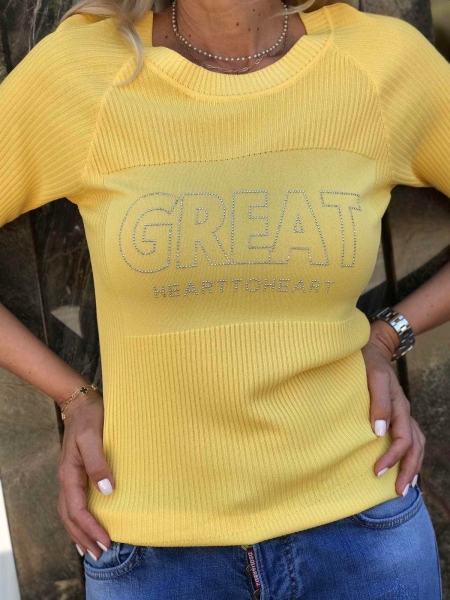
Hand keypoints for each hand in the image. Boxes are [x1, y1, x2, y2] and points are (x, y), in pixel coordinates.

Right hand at [56, 390, 113, 559]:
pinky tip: (86, 522)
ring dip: (79, 531)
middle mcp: (66, 479)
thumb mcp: (94, 437)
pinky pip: (73, 503)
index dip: (92, 528)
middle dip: (84, 537)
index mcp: (70, 474)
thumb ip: (99, 464)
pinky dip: (78, 519)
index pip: (78, 511)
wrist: (81, 402)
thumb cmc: (90, 417)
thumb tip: (107, 491)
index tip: (107, 541)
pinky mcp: (75, 472)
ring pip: (69, 513)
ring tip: (90, 548)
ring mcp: (69, 476)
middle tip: (100, 554)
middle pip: (70, 517)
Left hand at [361, 320, 425, 496]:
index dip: (392, 458)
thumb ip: (377, 403)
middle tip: (397, 491)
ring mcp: (404, 413)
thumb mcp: (372, 378)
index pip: (402, 439)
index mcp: (400, 406)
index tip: (377, 472)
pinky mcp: (398, 413)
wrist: (373, 348)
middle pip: (415, 447)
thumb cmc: (368, 363)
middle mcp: (405, 412)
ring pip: (418, 444)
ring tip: (405, 486)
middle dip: (408, 470)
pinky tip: (404, 465)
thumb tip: (378, 432)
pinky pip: (412, 438)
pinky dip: (411, 454)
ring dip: (413, 466)